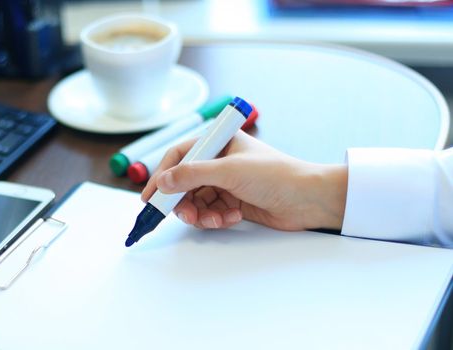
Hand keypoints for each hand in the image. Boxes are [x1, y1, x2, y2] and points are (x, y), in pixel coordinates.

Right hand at [141, 131, 346, 230]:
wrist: (308, 199)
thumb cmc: (275, 174)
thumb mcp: (229, 171)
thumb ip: (192, 175)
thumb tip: (162, 182)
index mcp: (218, 142)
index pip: (179, 156)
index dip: (162, 176)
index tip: (150, 196)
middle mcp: (219, 161)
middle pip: (185, 182)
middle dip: (183, 201)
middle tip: (184, 215)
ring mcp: (225, 182)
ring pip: (196, 200)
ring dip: (201, 213)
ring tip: (215, 219)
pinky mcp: (233, 201)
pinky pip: (211, 211)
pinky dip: (216, 218)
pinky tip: (232, 217)